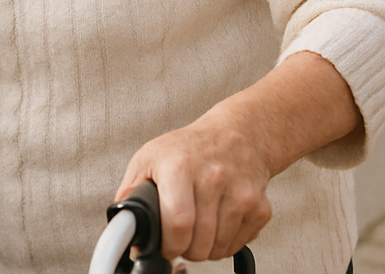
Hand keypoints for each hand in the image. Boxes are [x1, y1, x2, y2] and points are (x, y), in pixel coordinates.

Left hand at [115, 117, 272, 262]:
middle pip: (199, 244)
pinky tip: (218, 221)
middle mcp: (213, 178)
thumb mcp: (149, 158)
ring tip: (199, 225)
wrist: (237, 135)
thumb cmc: (190, 148)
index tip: (165, 244)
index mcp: (180, 166)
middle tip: (181, 234)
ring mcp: (241, 193)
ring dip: (205, 247)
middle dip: (185, 248)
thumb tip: (124, 227)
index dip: (169, 244)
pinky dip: (226, 242)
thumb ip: (131, 192)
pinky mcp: (260, 207)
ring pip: (219, 249)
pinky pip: (238, 244)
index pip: (178, 224)